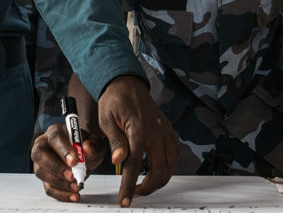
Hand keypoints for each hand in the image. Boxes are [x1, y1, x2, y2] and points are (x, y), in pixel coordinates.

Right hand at [31, 123, 106, 201]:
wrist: (85, 155)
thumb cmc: (86, 146)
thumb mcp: (95, 142)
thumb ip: (93, 145)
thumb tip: (87, 150)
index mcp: (55, 132)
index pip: (55, 138)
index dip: (63, 150)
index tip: (74, 161)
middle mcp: (43, 145)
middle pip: (40, 155)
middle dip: (56, 168)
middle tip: (72, 176)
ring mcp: (41, 162)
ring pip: (42, 173)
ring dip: (60, 183)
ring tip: (77, 186)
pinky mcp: (45, 178)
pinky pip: (48, 187)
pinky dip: (61, 194)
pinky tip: (73, 195)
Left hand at [97, 75, 177, 206]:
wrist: (126, 83)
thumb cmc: (114, 100)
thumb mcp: (107, 119)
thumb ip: (116, 141)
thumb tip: (119, 160)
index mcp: (139, 129)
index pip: (135, 165)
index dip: (129, 186)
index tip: (124, 200)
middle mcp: (156, 131)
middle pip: (159, 169)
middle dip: (147, 187)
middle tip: (132, 193)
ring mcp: (165, 130)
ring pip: (171, 164)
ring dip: (159, 180)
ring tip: (144, 185)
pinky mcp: (168, 130)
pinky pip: (175, 153)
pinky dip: (168, 166)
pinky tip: (157, 171)